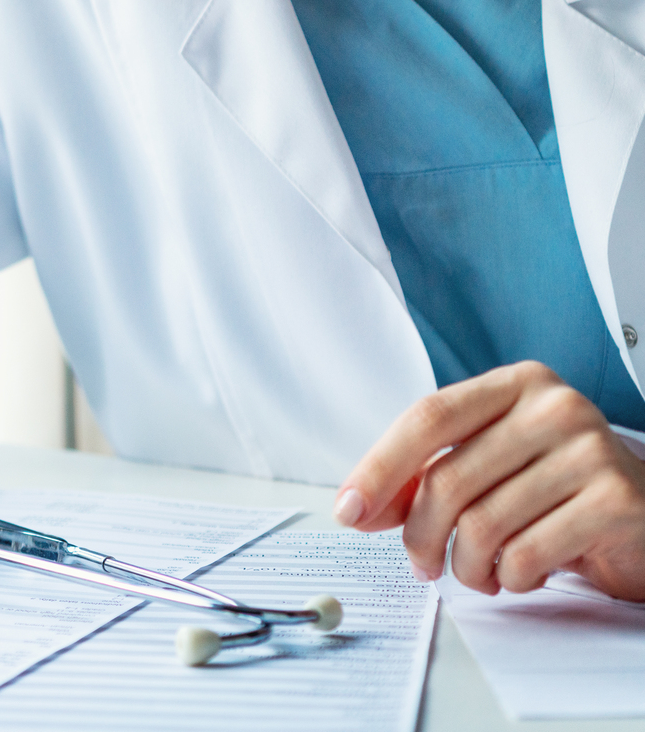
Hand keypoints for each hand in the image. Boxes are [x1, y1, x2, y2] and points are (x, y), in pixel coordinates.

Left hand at [334, 360, 644, 599]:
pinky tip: (522, 574)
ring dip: (468, 566)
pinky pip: (527, 554)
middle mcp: (555, 406)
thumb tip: (356, 509)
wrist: (643, 518)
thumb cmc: (554, 491)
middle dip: (420, 535)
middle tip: (422, 564)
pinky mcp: (615, 500)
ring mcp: (590, 450)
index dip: (379, 467)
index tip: (348, 510)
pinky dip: (511, 577)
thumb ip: (421, 480)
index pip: (427, 417)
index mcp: (515, 384)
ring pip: (483, 524)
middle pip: (448, 478)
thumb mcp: (486, 469)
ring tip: (480, 572)